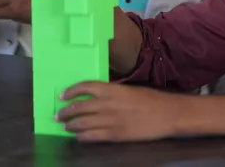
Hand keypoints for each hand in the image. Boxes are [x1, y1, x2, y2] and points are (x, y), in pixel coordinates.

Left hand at [56, 82, 181, 141]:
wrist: (167, 114)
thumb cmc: (151, 99)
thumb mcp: (129, 89)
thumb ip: (112, 92)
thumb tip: (96, 96)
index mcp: (112, 89)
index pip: (84, 87)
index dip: (70, 92)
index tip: (62, 96)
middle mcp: (107, 104)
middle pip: (78, 107)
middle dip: (65, 112)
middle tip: (58, 116)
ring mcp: (110, 121)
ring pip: (82, 124)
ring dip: (71, 126)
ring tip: (65, 127)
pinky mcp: (115, 135)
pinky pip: (92, 137)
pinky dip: (82, 137)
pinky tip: (79, 137)